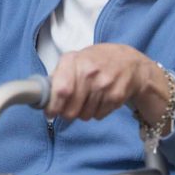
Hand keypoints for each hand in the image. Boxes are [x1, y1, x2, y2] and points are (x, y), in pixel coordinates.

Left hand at [46, 44, 168, 122]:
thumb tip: (44, 93)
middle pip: (71, 109)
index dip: (53, 106)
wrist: (130, 62)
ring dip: (82, 112)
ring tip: (86, 100)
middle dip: (66, 113)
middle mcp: (89, 73)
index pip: (61, 90)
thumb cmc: (97, 60)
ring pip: (84, 116)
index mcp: (75, 62)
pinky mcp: (116, 97)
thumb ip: (59, 73)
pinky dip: (95, 112)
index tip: (49, 112)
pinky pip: (98, 116)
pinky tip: (99, 99)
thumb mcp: (76, 58)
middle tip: (67, 109)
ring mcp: (104, 86)